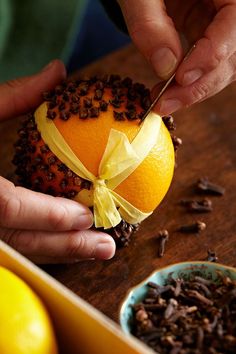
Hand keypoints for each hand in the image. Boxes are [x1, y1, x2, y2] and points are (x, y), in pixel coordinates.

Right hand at [0, 61, 114, 262]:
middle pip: (19, 242)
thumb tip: (57, 71)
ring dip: (59, 253)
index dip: (48, 214)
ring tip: (96, 249)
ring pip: (17, 251)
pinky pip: (13, 247)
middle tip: (106, 247)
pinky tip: (67, 243)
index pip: (7, 205)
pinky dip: (43, 247)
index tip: (86, 215)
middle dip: (66, 246)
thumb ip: (13, 96)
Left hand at [118, 0, 235, 113]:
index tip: (181, 78)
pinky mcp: (208, 31)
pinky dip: (189, 82)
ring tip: (163, 102)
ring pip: (223, 65)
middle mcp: (231, 5)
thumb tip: (165, 68)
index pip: (235, 23)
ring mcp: (221, 20)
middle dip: (200, 84)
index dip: (212, 54)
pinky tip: (168, 92)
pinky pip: (207, 63)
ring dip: (195, 89)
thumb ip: (149, 24)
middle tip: (166, 103)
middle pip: (232, 53)